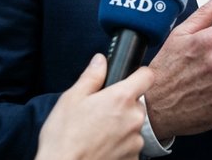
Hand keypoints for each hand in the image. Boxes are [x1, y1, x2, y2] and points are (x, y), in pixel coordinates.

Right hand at [35, 53, 155, 159]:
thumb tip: (100, 61)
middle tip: (100, 113)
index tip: (131, 78)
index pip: (147, 76)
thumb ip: (91, 77)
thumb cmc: (64, 137)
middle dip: (122, 106)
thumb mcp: (71, 99)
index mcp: (121, 98)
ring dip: (121, 127)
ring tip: (98, 133)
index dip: (139, 75)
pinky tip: (101, 147)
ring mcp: (135, 141)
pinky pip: (130, 145)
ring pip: (133, 126)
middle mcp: (134, 118)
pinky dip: (120, 145)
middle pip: (137, 104)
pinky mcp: (133, 158)